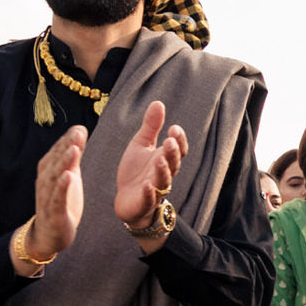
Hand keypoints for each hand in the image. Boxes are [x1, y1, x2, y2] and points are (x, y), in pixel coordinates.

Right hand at [29, 125, 86, 262]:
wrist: (49, 235)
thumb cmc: (59, 202)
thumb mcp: (69, 175)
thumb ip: (73, 155)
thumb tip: (80, 130)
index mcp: (49, 171)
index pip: (58, 152)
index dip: (68, 140)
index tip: (80, 128)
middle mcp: (45, 181)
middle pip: (56, 161)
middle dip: (66, 146)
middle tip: (78, 133)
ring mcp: (48, 197)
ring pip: (55, 177)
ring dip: (64, 162)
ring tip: (74, 149)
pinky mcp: (53, 213)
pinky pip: (56, 198)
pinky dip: (61, 187)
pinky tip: (68, 177)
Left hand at [115, 100, 188, 231]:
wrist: (126, 200)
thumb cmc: (136, 171)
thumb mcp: (141, 144)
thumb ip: (151, 126)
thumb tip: (159, 102)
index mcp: (165, 159)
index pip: (178, 150)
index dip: (179, 140)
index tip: (174, 128)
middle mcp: (163, 174)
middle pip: (173, 164)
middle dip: (172, 153)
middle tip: (169, 141)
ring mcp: (155, 189)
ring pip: (164, 181)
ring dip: (163, 171)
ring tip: (159, 160)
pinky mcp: (144, 203)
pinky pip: (149, 199)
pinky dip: (149, 193)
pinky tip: (146, 185)